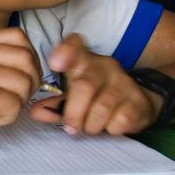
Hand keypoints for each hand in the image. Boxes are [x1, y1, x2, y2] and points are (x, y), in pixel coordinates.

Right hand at [0, 27, 41, 146]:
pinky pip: (14, 104)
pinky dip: (9, 116)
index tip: (22, 76)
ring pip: (24, 82)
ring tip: (1, 108)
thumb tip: (34, 66)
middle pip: (26, 58)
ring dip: (20, 101)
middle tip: (16, 96)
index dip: (30, 58)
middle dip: (31, 82)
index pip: (19, 37)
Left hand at [30, 35, 156, 134]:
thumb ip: (54, 104)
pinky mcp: (139, 101)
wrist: (136, 103)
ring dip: (91, 125)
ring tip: (90, 127)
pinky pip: (120, 120)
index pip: (75, 45)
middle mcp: (105, 66)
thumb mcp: (73, 96)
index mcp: (84, 61)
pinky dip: (110, 129)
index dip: (65, 52)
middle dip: (73, 113)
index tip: (55, 63)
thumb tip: (35, 112)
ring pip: (102, 107)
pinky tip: (110, 125)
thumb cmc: (96, 97)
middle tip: (71, 127)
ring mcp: (124, 82)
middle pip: (84, 86)